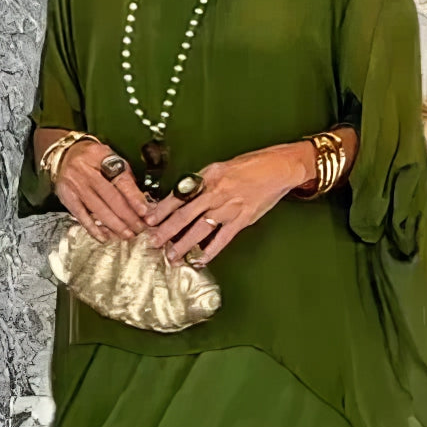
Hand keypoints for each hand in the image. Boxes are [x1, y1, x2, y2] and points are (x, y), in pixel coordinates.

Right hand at [51, 139, 151, 241]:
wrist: (64, 156)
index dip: (134, 197)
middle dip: (128, 216)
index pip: (121, 180)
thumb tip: (141, 202)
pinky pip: (82, 217)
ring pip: (98, 210)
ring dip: (115, 226)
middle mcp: (87, 171)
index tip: (144, 211)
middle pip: (111, 197)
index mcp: (101, 157)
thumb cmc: (93, 160)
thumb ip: (126, 178)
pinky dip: (94, 229)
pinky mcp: (67, 198)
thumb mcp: (111, 158)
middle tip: (140, 228)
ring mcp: (75, 185)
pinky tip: (105, 237)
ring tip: (127, 235)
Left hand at [143, 144, 309, 264]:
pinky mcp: (242, 219)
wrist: (278, 168)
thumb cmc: (250, 166)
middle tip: (153, 242)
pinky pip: (222, 238)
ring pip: (200, 229)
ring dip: (184, 244)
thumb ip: (203, 183)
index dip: (161, 209)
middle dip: (166, 231)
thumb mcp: (220, 168)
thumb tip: (183, 196)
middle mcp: (215, 192)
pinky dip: (210, 251)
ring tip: (172, 256)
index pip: (178, 195)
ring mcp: (228, 208)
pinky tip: (200, 260)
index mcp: (208, 177)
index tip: (148, 219)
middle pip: (184, 215)